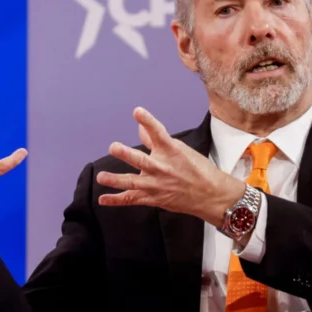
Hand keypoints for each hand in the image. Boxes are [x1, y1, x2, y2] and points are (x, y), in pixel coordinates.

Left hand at [97, 107, 244, 224]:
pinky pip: (132, 199)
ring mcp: (157, 185)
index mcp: (171, 151)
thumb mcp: (180, 149)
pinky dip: (117, 200)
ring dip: (116, 180)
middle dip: (127, 154)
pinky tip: (102, 199)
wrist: (210, 194)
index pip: (158, 133)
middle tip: (113, 147)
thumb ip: (155, 140)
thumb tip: (140, 127)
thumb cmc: (197, 168)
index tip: (137, 111)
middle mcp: (162, 168)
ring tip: (101, 176)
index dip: (148, 121)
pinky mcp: (154, 199)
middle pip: (142, 161)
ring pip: (133, 183)